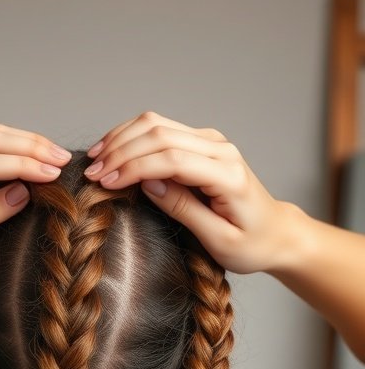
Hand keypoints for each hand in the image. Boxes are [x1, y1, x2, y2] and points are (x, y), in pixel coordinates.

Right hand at [83, 110, 289, 273]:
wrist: (276, 233)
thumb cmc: (251, 244)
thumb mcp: (219, 240)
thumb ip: (185, 210)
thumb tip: (150, 183)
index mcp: (227, 175)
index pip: (172, 159)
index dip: (133, 167)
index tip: (104, 182)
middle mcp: (220, 149)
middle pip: (160, 134)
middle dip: (121, 152)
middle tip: (91, 173)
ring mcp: (211, 141)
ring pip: (157, 124)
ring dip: (122, 139)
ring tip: (95, 159)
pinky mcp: (201, 142)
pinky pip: (161, 129)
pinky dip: (132, 137)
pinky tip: (111, 150)